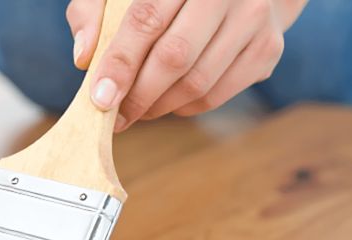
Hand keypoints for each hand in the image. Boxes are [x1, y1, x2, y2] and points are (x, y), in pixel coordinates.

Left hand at [67, 0, 305, 129]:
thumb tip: (83, 57)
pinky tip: (167, 101)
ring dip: (159, 106)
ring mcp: (254, 19)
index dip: (120, 62)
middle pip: (175, 57)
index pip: (145, 19)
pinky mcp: (268, 49)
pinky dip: (185, 107)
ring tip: (138, 109)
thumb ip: (92, 12)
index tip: (100, 98)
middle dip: (138, 95)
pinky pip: (217, 94)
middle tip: (115, 115)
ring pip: (198, 82)